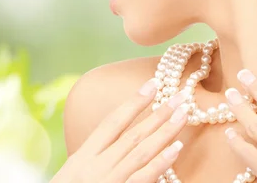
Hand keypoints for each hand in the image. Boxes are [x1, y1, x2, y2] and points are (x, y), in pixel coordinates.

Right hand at [52, 80, 189, 182]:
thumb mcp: (73, 173)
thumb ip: (93, 158)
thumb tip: (116, 143)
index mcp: (83, 155)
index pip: (112, 122)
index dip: (133, 102)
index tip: (152, 84)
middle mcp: (95, 164)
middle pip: (132, 133)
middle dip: (158, 112)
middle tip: (181, 95)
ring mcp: (108, 179)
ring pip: (141, 150)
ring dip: (164, 130)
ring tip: (183, 113)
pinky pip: (143, 177)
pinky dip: (160, 162)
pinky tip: (176, 148)